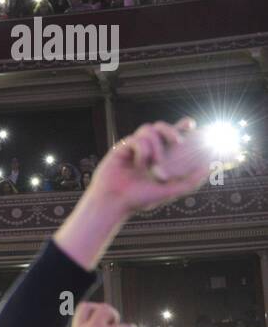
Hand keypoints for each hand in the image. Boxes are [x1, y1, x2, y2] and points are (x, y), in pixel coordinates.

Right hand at [88, 119, 207, 216]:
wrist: (115, 202)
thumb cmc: (138, 199)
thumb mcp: (170, 191)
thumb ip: (191, 181)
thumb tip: (211, 168)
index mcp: (158, 158)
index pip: (170, 136)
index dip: (181, 126)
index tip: (190, 124)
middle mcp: (146, 150)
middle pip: (160, 127)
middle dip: (172, 129)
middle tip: (178, 142)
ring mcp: (133, 148)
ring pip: (149, 130)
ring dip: (156, 146)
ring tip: (153, 163)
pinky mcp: (121, 147)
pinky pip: (137, 139)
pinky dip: (143, 151)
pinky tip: (138, 164)